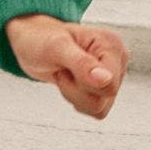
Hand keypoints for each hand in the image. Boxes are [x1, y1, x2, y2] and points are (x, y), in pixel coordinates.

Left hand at [5, 14, 127, 118]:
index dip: (82, 83)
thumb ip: (82, 64)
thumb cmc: (41, 39)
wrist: (31, 42)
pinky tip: (69, 82)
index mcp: (113, 45)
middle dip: (75, 90)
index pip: (109, 86)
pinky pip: (95, 110)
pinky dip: (76, 99)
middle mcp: (118, 61)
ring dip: (74, 95)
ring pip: (99, 108)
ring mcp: (112, 76)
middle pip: (103, 100)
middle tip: (63, 69)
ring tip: (66, 74)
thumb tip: (106, 80)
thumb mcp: (56, 47)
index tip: (66, 65)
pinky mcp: (104, 88)